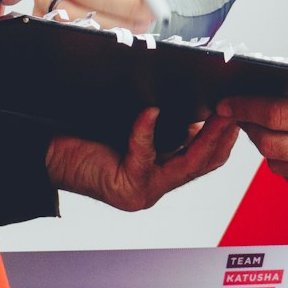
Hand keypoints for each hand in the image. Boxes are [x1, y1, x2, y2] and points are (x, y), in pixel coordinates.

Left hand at [46, 108, 239, 211]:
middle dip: (224, 135)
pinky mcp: (126, 188)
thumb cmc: (87, 135)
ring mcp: (146, 190)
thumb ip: (164, 120)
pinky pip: (143, 157)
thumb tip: (192, 96)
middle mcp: (160, 183)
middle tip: (235, 108)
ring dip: (203, 137)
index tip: (239, 108)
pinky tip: (150, 112)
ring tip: (213, 112)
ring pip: (186, 165)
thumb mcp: (134, 125)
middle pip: (206, 162)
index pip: (209, 156)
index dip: (228, 135)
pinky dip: (147, 132)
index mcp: (166, 168)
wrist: (48, 154)